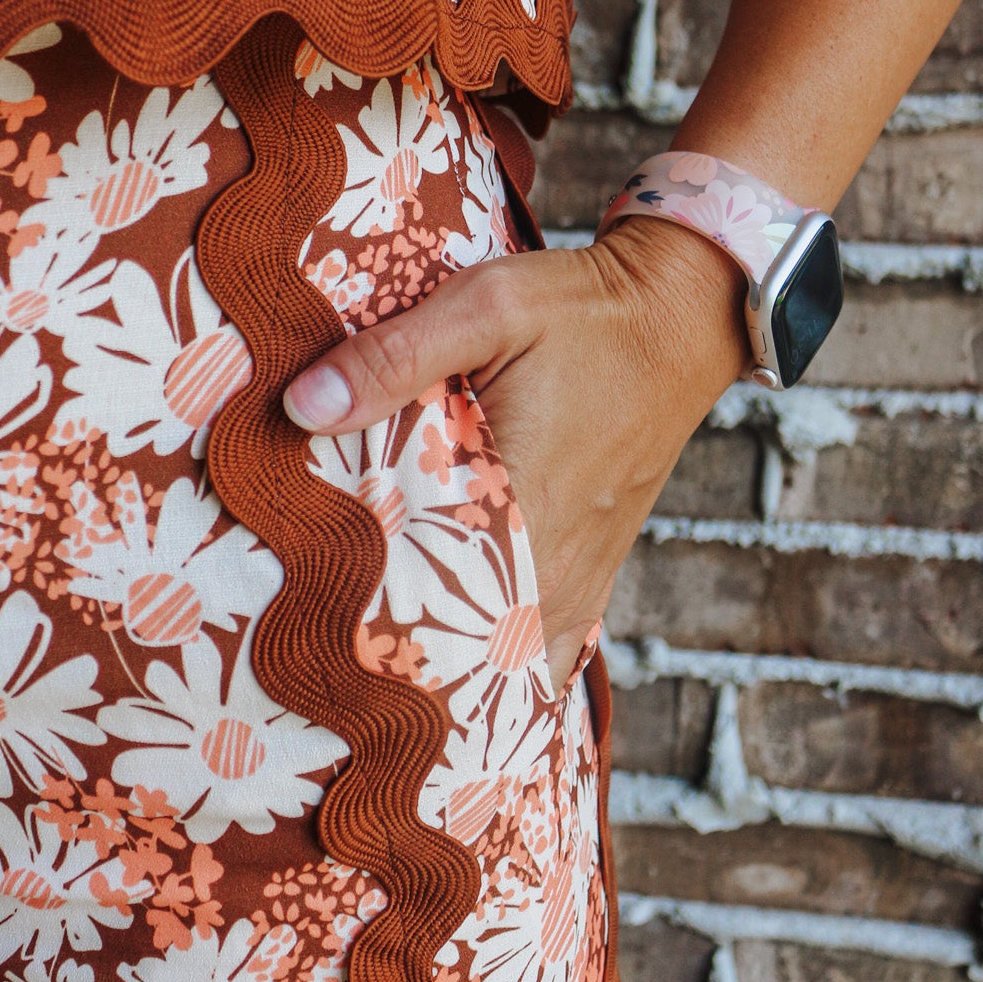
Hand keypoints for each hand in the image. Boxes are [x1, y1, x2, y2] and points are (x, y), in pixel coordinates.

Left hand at [284, 216, 746, 686]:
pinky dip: (502, 661)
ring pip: (509, 663)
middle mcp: (556, 563)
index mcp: (522, 509)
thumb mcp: (485, 307)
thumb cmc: (585, 310)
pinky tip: (456, 666)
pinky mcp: (595, 568)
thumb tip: (301, 406)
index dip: (367, 640)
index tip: (313, 644)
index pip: (429, 611)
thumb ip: (392, 357)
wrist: (681, 315)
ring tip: (382, 675)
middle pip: (465, 655)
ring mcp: (580, 574)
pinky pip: (546, 645)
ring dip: (451, 669)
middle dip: (399, 668)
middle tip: (329, 669)